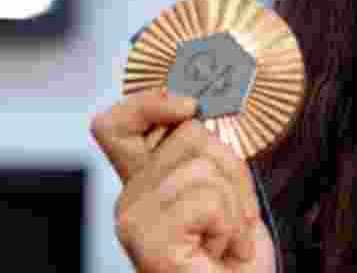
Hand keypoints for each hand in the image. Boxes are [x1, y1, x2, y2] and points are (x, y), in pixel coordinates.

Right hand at [91, 89, 275, 272]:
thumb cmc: (233, 257)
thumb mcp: (226, 191)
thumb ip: (207, 153)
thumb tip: (198, 111)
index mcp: (145, 182)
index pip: (118, 125)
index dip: (149, 102)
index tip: (188, 105)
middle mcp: (131, 199)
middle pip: (189, 134)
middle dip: (232, 171)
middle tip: (230, 216)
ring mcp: (135, 222)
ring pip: (204, 166)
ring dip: (235, 205)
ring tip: (226, 238)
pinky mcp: (149, 243)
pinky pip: (208, 199)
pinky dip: (232, 225)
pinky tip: (221, 251)